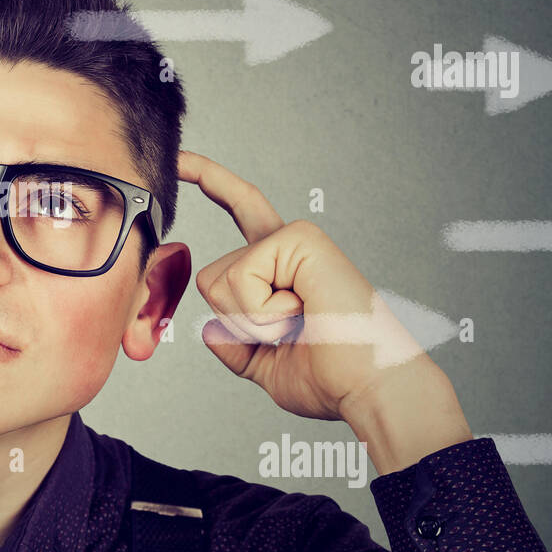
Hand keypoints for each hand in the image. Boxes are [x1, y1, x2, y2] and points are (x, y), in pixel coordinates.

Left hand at [178, 149, 427, 421]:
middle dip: (236, 322)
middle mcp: (289, 247)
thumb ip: (235, 347)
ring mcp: (297, 239)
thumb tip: (208, 331)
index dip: (209, 180)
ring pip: (222, 280)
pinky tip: (303, 312)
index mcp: (282, 268)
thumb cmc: (333, 381)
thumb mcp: (266, 366)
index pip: (240, 210)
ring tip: (301, 324)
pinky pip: (241, 278)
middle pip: (211, 277)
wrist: (370, 391)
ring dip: (252, 321)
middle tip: (291, 334)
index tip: (181, 160)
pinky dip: (261, 312)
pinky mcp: (302, 240)